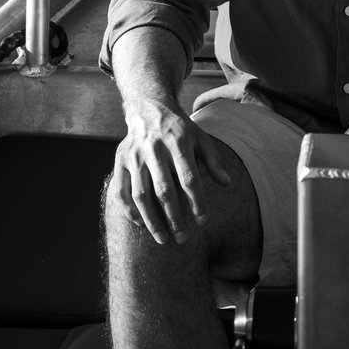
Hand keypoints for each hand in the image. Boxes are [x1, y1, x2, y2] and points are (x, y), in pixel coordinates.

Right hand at [107, 98, 233, 245]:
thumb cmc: (180, 129)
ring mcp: (134, 156)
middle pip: (164, 190)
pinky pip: (121, 191)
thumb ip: (213, 160)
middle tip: (183, 238)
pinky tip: (140, 224)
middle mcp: (154, 149)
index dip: (197, 202)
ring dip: (151, 220)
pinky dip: (129, 210)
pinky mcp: (120, 161)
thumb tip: (228, 183)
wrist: (149, 108)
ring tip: (163, 239)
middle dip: (174, 217)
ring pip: (141, 194)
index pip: (189, 178)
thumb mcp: (201, 138)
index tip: (203, 222)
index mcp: (178, 143)